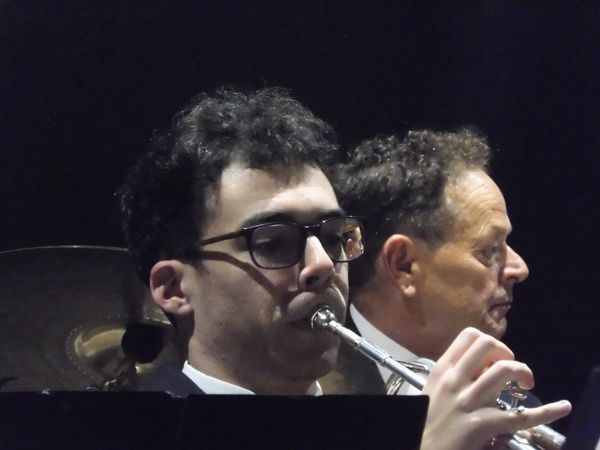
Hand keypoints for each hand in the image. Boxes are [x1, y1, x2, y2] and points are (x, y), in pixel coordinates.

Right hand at [420, 328, 570, 449]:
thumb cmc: (428, 420)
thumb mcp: (434, 389)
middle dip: (507, 352)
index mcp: (443, 369)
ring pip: (504, 371)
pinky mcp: (483, 425)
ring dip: (523, 372)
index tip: (495, 358)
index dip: (490, 343)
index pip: (469, 336)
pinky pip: (521, 416)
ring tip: (526, 384)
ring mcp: (470, 401)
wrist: (423, 447)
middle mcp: (455, 380)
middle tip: (511, 370)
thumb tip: (483, 366)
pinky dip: (547, 411)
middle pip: (488, 345)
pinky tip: (562, 407)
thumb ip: (456, 375)